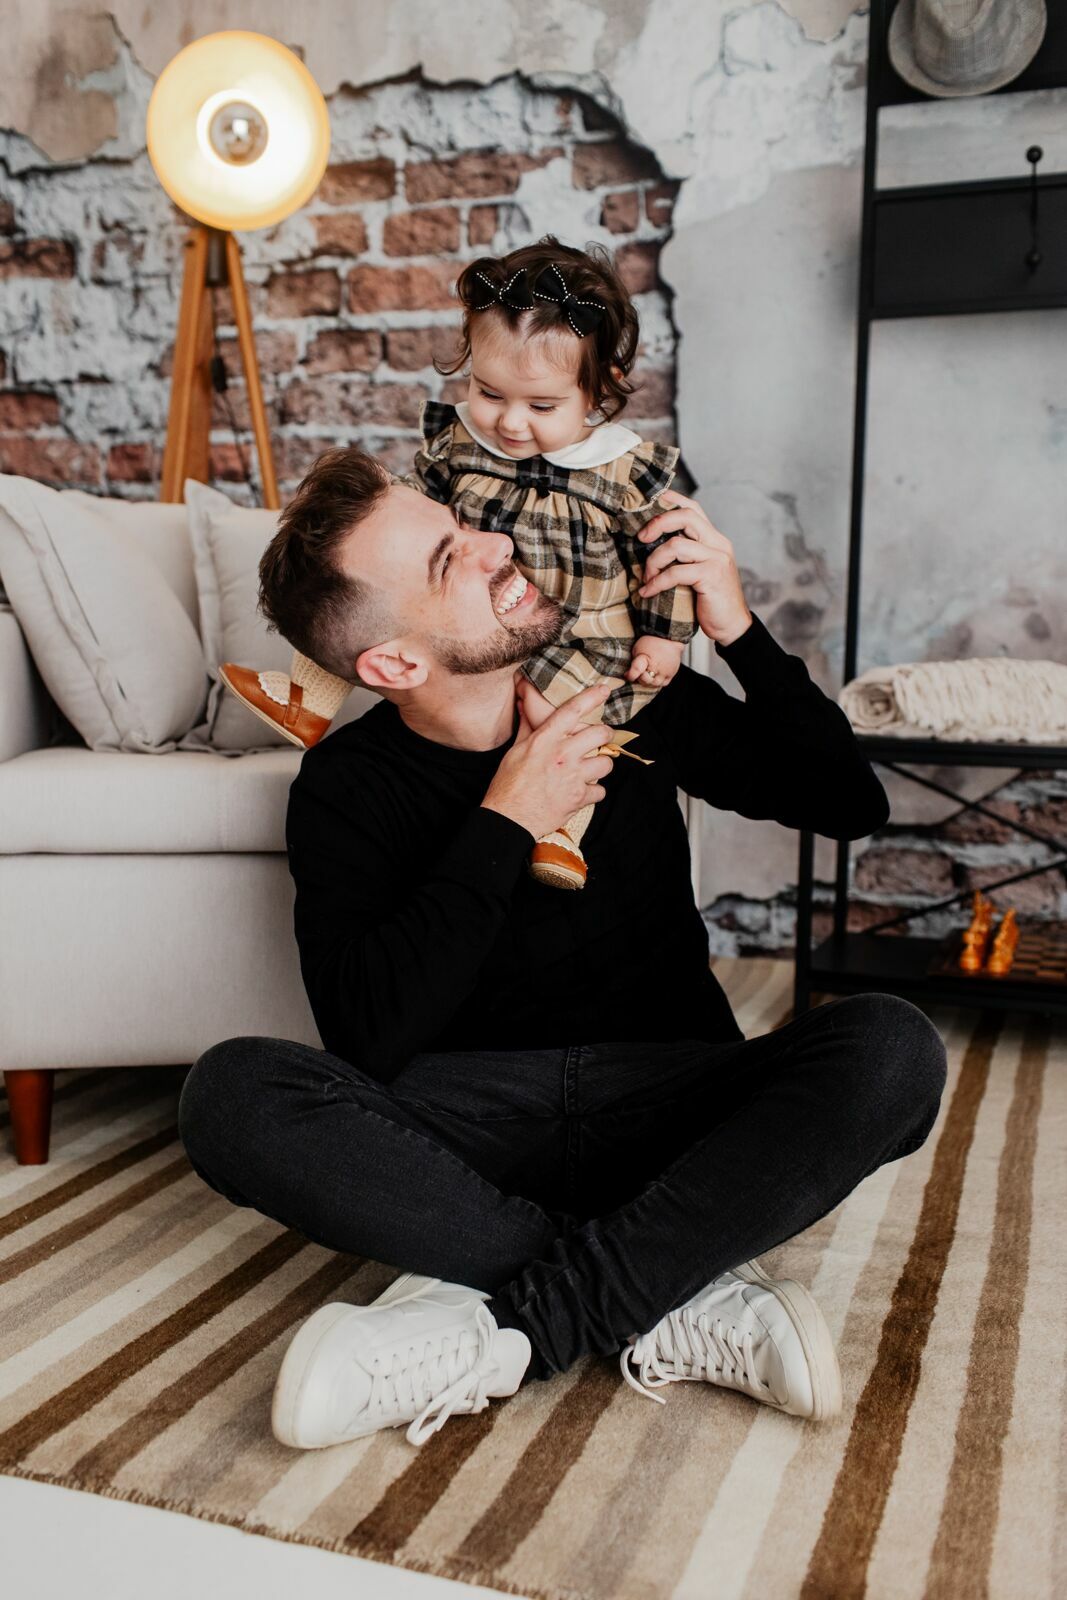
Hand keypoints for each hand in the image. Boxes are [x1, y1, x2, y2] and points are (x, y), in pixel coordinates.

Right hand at [481, 681, 616, 840]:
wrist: (509, 818)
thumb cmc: (508, 784)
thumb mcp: (515, 751)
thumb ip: (527, 727)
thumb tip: (525, 703)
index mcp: (544, 740)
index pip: (572, 711)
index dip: (591, 697)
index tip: (604, 690)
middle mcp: (562, 755)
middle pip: (600, 734)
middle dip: (605, 734)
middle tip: (601, 738)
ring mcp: (573, 777)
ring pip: (606, 762)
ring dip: (601, 765)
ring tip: (591, 768)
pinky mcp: (579, 798)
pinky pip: (600, 791)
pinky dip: (594, 793)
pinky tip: (583, 792)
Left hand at [624, 634, 684, 686]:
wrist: (669, 637)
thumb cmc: (652, 641)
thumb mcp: (638, 648)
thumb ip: (634, 662)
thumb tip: (627, 675)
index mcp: (645, 658)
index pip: (636, 671)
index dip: (630, 675)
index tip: (627, 675)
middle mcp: (656, 667)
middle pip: (646, 681)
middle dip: (640, 678)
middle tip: (640, 672)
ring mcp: (665, 671)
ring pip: (655, 684)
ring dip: (649, 682)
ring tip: (648, 673)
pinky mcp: (671, 673)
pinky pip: (663, 684)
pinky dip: (658, 682)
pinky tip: (655, 676)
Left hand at [637, 490, 751, 646]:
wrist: (731, 626)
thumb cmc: (710, 600)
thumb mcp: (699, 571)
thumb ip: (685, 555)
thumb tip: (652, 545)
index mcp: (715, 539)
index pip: (693, 508)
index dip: (671, 500)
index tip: (650, 502)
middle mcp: (718, 544)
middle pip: (685, 516)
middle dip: (658, 523)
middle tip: (640, 538)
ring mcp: (716, 559)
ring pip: (676, 545)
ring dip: (653, 561)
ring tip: (646, 578)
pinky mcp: (711, 576)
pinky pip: (676, 573)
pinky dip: (657, 582)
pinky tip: (647, 592)